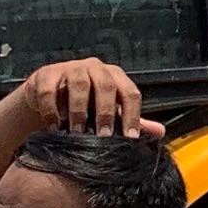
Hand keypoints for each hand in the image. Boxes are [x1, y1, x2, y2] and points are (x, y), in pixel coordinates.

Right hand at [27, 59, 163, 141]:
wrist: (47, 96)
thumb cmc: (85, 105)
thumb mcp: (108, 112)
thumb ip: (130, 120)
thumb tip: (160, 132)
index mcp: (115, 77)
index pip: (130, 93)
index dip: (132, 116)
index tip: (130, 139)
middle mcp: (96, 68)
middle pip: (106, 85)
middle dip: (106, 113)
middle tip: (102, 137)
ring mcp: (71, 68)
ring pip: (79, 84)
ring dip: (79, 110)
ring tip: (76, 133)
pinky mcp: (46, 74)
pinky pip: (50, 91)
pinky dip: (52, 111)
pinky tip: (54, 128)